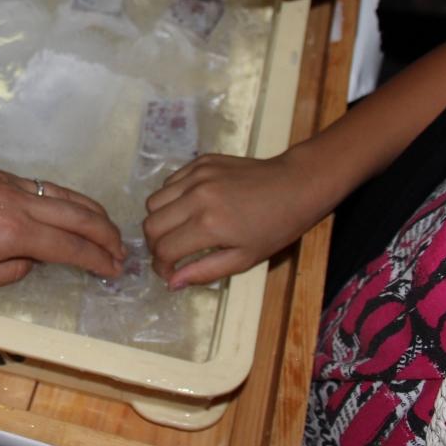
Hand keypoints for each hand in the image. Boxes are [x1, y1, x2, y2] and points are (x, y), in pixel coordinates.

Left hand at [0, 160, 124, 290]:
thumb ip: (8, 272)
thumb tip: (30, 261)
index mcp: (17, 233)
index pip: (70, 247)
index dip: (97, 260)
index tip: (114, 269)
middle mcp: (20, 202)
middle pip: (77, 215)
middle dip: (105, 233)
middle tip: (122, 249)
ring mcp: (7, 182)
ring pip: (61, 193)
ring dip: (89, 210)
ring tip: (105, 224)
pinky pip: (38, 185)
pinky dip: (60, 197)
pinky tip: (60, 206)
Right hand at [142, 150, 328, 288]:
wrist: (295, 186)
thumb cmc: (275, 228)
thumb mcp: (244, 259)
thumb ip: (204, 271)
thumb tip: (172, 283)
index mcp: (209, 225)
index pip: (164, 249)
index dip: (161, 266)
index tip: (169, 273)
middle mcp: (196, 197)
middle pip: (150, 224)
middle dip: (155, 245)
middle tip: (170, 254)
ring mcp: (196, 175)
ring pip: (154, 201)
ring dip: (160, 220)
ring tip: (178, 229)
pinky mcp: (200, 162)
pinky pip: (169, 182)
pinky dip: (171, 199)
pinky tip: (189, 208)